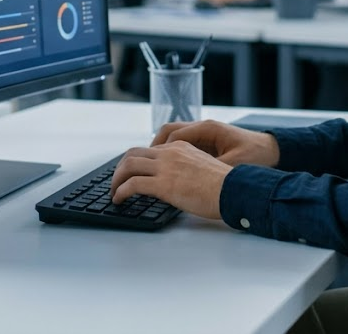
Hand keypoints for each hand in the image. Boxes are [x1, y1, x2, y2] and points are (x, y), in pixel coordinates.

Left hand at [110, 141, 229, 219]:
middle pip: (133, 154)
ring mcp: (165, 167)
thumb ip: (186, 168)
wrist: (233, 190)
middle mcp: (170, 153)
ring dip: (116, 179)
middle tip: (117, 181)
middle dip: (121, 168)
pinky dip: (121, 191)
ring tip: (114, 192)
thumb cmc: (224, 186)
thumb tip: (176, 181)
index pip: (150, 150)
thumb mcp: (203, 168)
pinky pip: (132, 184)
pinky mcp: (163, 184)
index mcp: (181, 148)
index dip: (136, 162)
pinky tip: (119, 200)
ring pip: (128, 165)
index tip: (131, 173)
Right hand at [153, 119, 279, 167]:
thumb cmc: (256, 155)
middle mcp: (204, 128)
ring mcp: (205, 134)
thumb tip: (189, 179)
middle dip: (153, 147)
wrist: (273, 150)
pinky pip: (184, 145)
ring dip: (161, 150)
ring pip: (174, 137)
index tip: (148, 164)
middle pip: (169, 131)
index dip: (158, 149)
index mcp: (208, 129)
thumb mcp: (233, 165)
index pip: (173, 135)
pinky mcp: (208, 142)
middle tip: (141, 164)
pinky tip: (169, 170)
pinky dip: (173, 154)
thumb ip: (210, 169)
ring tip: (151, 168)